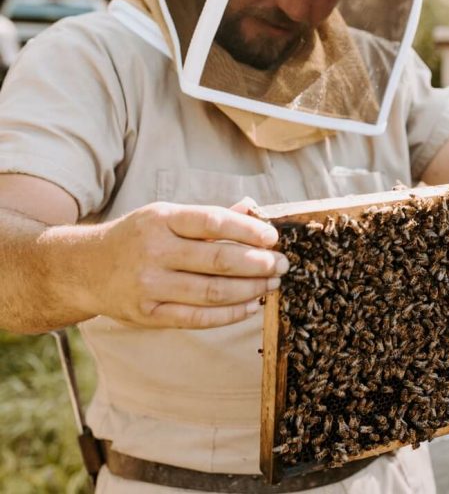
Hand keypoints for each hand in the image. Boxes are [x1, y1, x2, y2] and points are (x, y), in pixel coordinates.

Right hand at [79, 197, 286, 328]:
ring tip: (273, 284)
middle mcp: (154, 251)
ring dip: (251, 289)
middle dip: (258, 263)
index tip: (273, 238)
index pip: (213, 222)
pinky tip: (251, 305)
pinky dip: (229, 313)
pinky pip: (197, 317)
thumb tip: (253, 212)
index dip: (248, 231)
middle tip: (283, 265)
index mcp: (161, 219)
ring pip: (212, 291)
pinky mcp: (148, 314)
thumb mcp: (165, 216)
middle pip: (218, 260)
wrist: (84, 268)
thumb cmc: (137, 237)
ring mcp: (150, 285)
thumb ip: (209, 217)